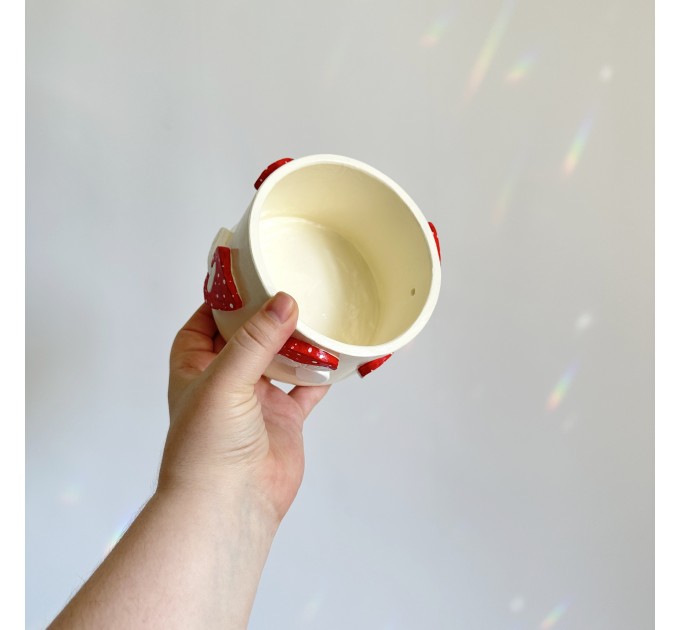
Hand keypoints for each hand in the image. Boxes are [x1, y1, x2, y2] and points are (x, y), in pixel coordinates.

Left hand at [159, 292, 329, 522]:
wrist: (230, 504)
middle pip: (246, 338)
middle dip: (265, 316)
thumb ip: (255, 341)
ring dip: (295, 342)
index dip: (222, 301)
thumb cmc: (207, 447)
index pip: (204, 323)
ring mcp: (256, 400)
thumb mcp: (224, 380)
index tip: (248, 276)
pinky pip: (305, 389)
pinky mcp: (283, 419)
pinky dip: (320, 374)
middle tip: (290, 287)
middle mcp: (225, 381)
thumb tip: (283, 303)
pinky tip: (335, 356)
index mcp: (195, 368)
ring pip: (279, 360)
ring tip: (316, 313)